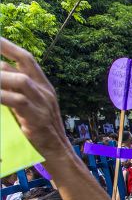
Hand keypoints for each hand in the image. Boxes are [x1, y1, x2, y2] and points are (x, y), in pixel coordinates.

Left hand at [0, 38, 70, 159]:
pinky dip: (1, 95)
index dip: (8, 46)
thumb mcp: (28, 108)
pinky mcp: (38, 117)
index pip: (27, 58)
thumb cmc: (39, 133)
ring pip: (19, 79)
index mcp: (44, 87)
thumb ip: (15, 94)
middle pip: (20, 66)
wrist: (58, 154)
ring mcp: (43, 104)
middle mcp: (45, 91)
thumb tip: (1, 80)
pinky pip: (17, 100)